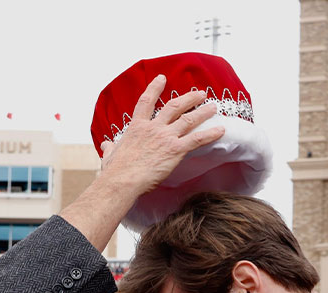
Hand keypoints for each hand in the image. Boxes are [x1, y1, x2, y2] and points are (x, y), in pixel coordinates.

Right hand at [98, 76, 225, 194]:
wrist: (123, 179)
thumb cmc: (115, 170)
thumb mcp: (110, 155)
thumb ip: (110, 148)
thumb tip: (106, 146)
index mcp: (137, 127)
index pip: (146, 102)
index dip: (155, 88)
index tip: (162, 78)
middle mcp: (153, 128)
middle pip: (174, 107)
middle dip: (188, 98)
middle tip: (199, 93)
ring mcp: (165, 137)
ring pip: (189, 119)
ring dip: (203, 112)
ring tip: (213, 106)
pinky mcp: (175, 150)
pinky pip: (197, 139)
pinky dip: (210, 133)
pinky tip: (221, 130)